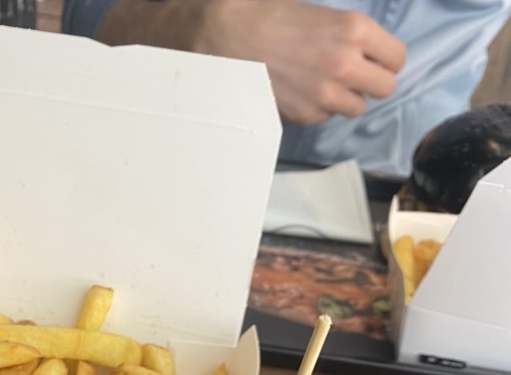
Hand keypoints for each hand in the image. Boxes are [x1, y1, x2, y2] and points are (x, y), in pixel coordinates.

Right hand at [99, 0, 405, 124]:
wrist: (224, 36)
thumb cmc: (266, 13)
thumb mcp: (315, 10)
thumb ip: (345, 31)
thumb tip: (360, 44)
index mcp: (354, 29)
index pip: (397, 58)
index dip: (388, 59)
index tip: (377, 59)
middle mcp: (345, 65)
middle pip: (385, 88)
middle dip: (373, 82)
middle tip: (356, 75)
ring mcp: (324, 95)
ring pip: (356, 108)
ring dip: (346, 98)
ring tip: (326, 84)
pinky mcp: (303, 115)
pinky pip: (325, 117)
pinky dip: (320, 108)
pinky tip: (302, 91)